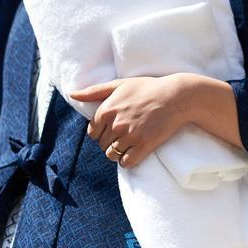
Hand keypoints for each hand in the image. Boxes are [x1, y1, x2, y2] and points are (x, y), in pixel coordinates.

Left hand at [70, 76, 189, 168]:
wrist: (175, 96)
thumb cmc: (147, 88)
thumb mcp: (119, 85)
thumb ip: (94, 91)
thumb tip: (71, 94)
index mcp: (106, 110)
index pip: (93, 132)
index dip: (102, 133)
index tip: (113, 129)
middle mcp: (115, 124)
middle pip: (102, 145)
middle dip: (110, 142)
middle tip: (124, 135)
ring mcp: (130, 135)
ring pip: (112, 155)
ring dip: (118, 153)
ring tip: (129, 145)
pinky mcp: (144, 145)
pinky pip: (126, 162)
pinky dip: (128, 161)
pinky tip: (134, 153)